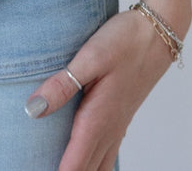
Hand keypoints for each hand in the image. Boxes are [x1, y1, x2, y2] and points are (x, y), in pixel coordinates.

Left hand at [24, 9, 174, 170]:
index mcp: (97, 119)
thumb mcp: (91, 57)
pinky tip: (87, 161)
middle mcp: (108, 129)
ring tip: (65, 169)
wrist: (158, 34)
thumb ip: (62, 84)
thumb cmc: (125, 42)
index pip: (74, 165)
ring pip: (99, 166)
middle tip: (41, 170)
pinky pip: (107, 154)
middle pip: (87, 170)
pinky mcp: (120, 118)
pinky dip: (94, 164)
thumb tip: (33, 110)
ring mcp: (117, 126)